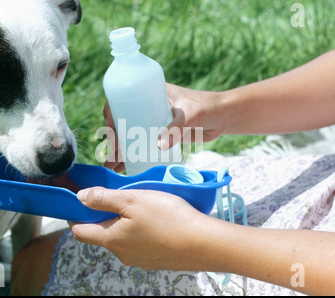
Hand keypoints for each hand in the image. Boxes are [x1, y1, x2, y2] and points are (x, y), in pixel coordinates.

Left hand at [70, 187, 213, 270]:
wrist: (204, 244)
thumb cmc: (167, 218)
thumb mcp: (132, 200)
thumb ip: (104, 198)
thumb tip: (80, 198)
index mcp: (111, 239)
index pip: (80, 232)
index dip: (76, 216)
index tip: (81, 201)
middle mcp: (122, 254)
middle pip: (103, 234)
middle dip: (105, 216)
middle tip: (120, 196)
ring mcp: (140, 260)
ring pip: (124, 239)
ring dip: (126, 223)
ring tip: (143, 206)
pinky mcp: (156, 261)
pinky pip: (141, 244)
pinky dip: (142, 232)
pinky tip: (158, 221)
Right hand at [103, 83, 225, 171]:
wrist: (224, 117)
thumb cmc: (208, 108)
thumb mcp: (191, 116)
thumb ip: (177, 129)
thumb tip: (160, 146)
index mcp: (150, 92)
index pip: (121, 101)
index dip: (110, 115)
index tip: (110, 131)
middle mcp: (148, 106)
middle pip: (122, 121)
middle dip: (113, 139)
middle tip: (111, 156)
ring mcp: (153, 121)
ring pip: (129, 134)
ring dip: (120, 150)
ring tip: (112, 167)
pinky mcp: (160, 134)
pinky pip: (141, 143)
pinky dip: (133, 155)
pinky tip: (126, 168)